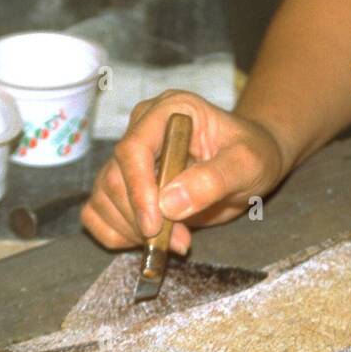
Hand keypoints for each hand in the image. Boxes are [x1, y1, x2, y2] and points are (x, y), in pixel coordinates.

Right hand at [82, 90, 285, 252]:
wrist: (250, 166)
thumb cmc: (253, 154)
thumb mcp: (247, 164)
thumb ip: (213, 179)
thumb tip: (169, 204)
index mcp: (168, 111)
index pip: (133, 148)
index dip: (139, 190)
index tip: (155, 225)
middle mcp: (140, 130)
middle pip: (113, 179)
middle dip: (141, 219)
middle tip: (180, 240)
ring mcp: (128, 160)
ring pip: (102, 200)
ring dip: (132, 232)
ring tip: (178, 240)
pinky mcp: (122, 186)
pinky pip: (97, 214)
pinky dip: (118, 236)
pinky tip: (153, 240)